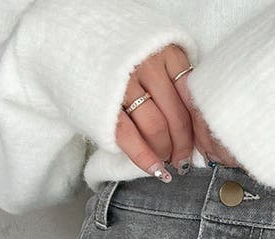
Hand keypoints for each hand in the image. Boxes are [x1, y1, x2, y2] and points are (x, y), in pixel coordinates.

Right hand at [116, 44, 238, 179]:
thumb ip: (174, 79)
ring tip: (165, 160)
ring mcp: (126, 82)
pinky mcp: (105, 101)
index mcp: (169, 53)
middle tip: (181, 160)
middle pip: (176, 117)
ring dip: (164, 151)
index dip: (197, 129)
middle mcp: (150, 65)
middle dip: (182, 146)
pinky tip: (154, 168)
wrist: (76, 33)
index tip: (199, 146)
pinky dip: (143, 157)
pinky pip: (128, 135)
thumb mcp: (157, 53)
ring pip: (155, 128)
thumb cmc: (122, 50)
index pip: (192, 100)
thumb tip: (193, 123)